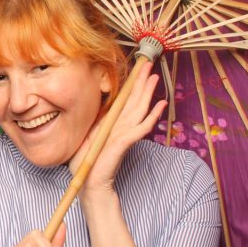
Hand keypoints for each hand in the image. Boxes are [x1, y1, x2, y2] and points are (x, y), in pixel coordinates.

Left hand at [72, 61, 166, 200]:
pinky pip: (140, 128)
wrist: (88, 183)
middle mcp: (121, 127)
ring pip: (139, 109)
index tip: (138, 68)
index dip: (132, 84)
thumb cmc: (86, 161)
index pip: (125, 100)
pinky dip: (151, 117)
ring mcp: (125, 134)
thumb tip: (100, 105)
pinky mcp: (124, 143)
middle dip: (142, 82)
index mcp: (112, 123)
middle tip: (149, 63)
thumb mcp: (87, 133)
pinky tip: (160, 105)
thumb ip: (96, 120)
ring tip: (155, 77)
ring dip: (148, 93)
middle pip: (135, 101)